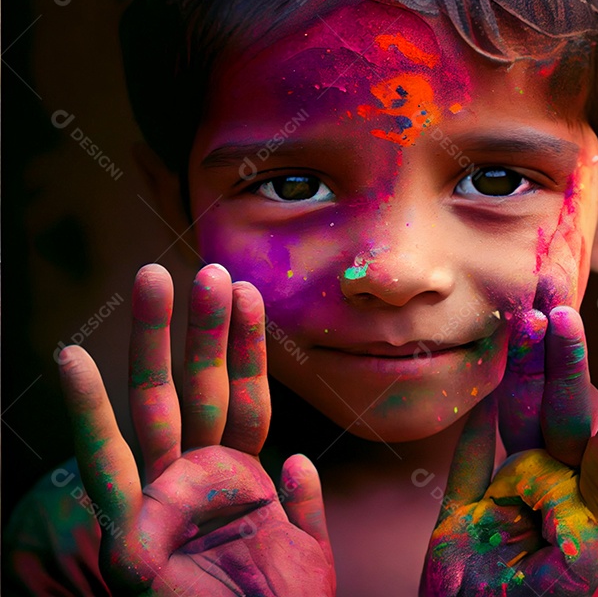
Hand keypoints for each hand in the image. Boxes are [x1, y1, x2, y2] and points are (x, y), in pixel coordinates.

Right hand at [56, 264, 334, 595]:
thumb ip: (304, 504)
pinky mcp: (127, 532)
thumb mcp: (306, 553)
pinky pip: (104, 464)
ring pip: (156, 406)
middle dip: (201, 331)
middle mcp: (196, 481)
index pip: (245, 400)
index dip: (247, 348)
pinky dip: (87, 412)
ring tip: (153, 276)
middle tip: (205, 266)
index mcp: (238, 482)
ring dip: (154, 344)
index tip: (249, 291)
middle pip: (200, 389)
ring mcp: (162, 500)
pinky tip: (70, 358)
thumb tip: (294, 462)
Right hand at [420, 306, 597, 594]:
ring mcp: (515, 497)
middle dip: (564, 359)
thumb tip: (554, 479)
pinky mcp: (471, 507)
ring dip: (526, 366)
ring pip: (524, 419)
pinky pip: (477, 450)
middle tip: (557, 302)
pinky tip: (501, 360)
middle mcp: (559, 500)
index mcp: (593, 523)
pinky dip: (484, 409)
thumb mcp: (555, 592)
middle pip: (568, 416)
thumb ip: (562, 537)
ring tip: (529, 312)